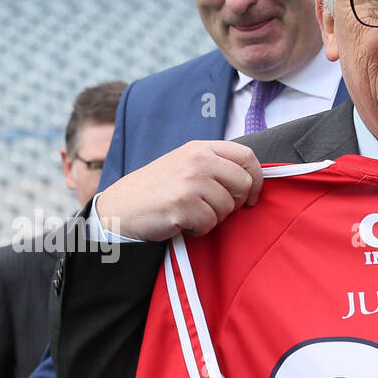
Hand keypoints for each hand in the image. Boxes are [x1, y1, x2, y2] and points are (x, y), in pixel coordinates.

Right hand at [94, 140, 263, 241]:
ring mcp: (190, 181)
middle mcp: (197, 160)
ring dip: (212, 218)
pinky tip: (181, 222)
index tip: (251, 196)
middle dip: (234, 203)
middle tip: (213, 209)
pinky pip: (209, 224)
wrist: (121, 207)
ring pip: (227, 208)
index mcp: (200, 148)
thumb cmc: (157, 190)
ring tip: (190, 213)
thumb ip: (215, 166)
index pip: (246, 155)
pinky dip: (199, 229)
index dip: (256, 178)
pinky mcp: (182, 204)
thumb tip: (251, 179)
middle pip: (242, 184)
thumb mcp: (185, 164)